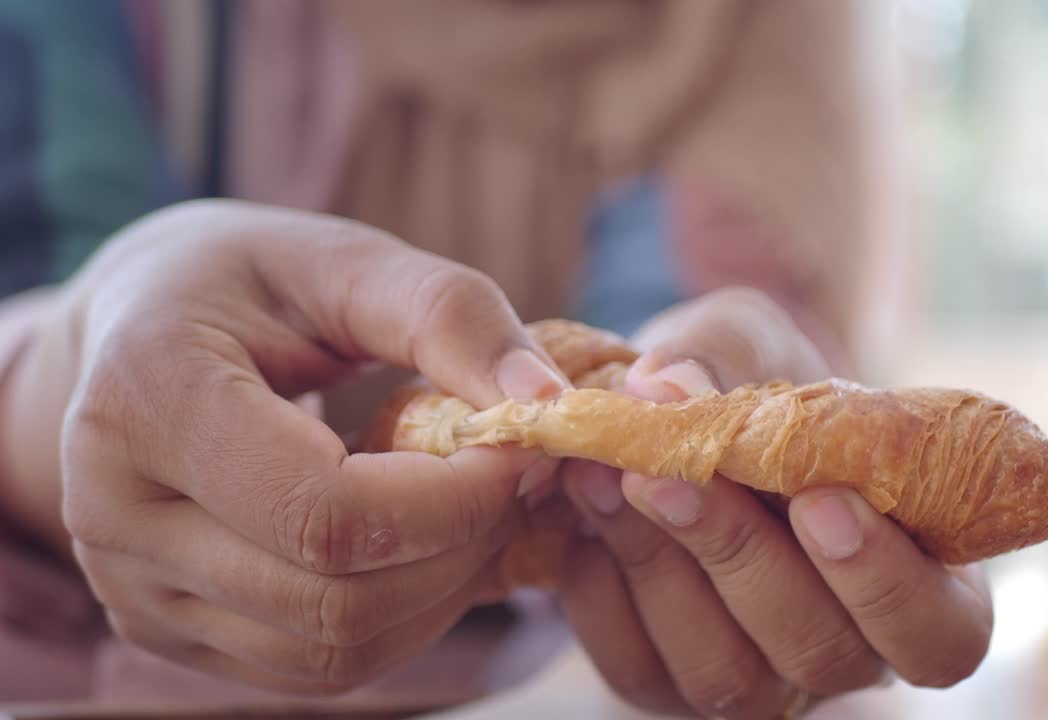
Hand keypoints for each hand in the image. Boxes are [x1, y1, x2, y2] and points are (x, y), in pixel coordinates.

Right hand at [29, 200, 568, 693]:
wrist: (135, 332)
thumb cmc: (246, 282)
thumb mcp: (344, 261)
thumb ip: (448, 315)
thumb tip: (548, 402)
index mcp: (145, 399)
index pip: (324, 511)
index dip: (454, 500)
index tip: (525, 449)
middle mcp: (111, 513)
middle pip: (334, 596)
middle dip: (462, 546)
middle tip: (516, 479)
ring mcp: (133, 588)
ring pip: (332, 647)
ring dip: (442, 589)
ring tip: (475, 506)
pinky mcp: (167, 630)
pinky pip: (314, 663)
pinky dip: (402, 616)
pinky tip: (425, 544)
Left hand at [557, 288, 992, 718]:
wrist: (678, 413)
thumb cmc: (758, 384)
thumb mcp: (754, 342)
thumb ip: (727, 358)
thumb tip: (669, 387)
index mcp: (921, 582)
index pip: (940, 632)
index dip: (887, 581)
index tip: (821, 498)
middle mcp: (847, 649)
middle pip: (821, 651)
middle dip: (744, 555)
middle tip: (680, 472)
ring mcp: (757, 679)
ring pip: (726, 672)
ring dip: (662, 566)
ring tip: (611, 474)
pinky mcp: (666, 681)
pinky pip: (636, 665)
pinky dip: (602, 591)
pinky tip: (584, 510)